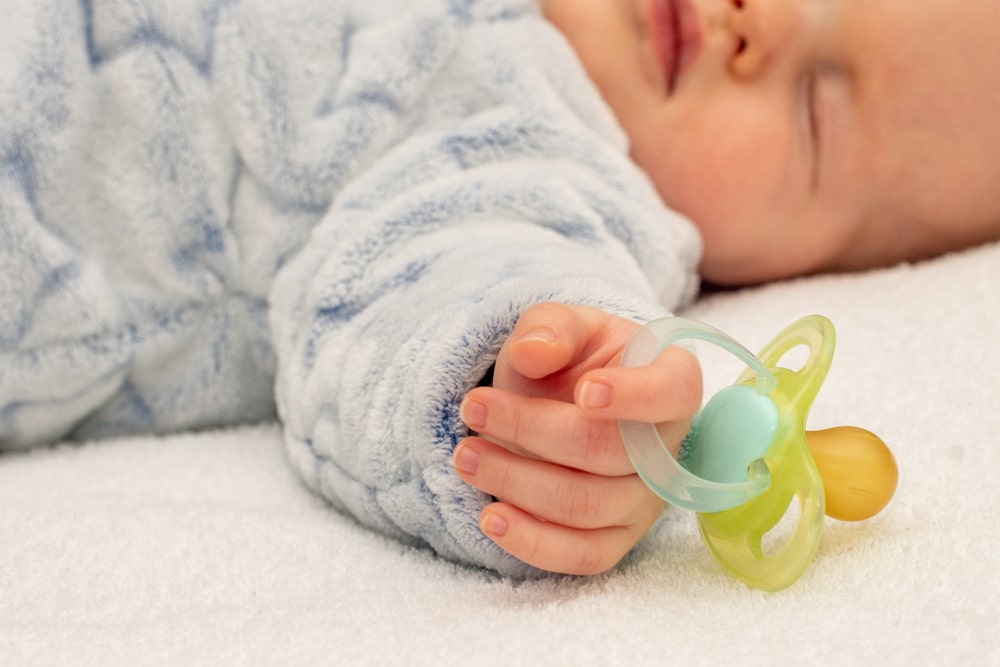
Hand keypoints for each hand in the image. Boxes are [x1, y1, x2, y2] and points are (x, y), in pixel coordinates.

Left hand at [453, 303, 701, 574]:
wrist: (558, 403)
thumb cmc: (572, 361)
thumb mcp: (562, 326)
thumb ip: (551, 327)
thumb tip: (533, 352)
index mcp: (671, 381)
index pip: (671, 393)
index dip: (633, 396)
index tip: (583, 391)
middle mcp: (667, 447)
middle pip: (609, 452)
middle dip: (532, 432)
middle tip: (472, 409)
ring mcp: (645, 499)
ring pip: (586, 505)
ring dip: (516, 482)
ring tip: (465, 455)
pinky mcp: (616, 539)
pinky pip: (582, 556)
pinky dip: (533, 542)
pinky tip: (490, 517)